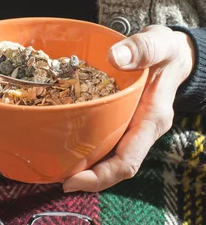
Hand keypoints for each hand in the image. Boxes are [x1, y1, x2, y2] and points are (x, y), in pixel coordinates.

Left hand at [63, 25, 195, 192]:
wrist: (171, 54)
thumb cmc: (165, 50)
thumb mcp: (158, 43)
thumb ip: (141, 48)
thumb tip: (115, 58)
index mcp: (152, 119)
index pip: (128, 161)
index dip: (101, 177)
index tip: (73, 181)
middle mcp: (141, 131)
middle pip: (114, 167)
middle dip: (86, 178)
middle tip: (55, 178)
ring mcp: (131, 129)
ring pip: (107, 157)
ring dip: (83, 167)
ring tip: (53, 167)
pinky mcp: (121, 122)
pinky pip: (103, 140)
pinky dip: (84, 146)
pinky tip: (62, 143)